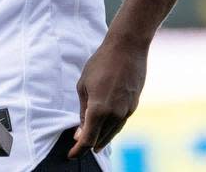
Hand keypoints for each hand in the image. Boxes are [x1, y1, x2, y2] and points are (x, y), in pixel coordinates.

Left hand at [67, 37, 147, 158]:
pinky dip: (111, 129)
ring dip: (101, 138)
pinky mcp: (134, 106)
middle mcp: (114, 114)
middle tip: (78, 147)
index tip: (71, 155)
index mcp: (98, 110)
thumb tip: (80, 130)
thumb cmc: (100, 64)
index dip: (78, 149)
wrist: (127, 49)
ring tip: (92, 142)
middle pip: (100, 139)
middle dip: (88, 144)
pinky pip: (120, 123)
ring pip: (112, 133)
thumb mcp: (83, 86)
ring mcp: (126, 111)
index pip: (87, 139)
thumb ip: (82, 110)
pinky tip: (106, 128)